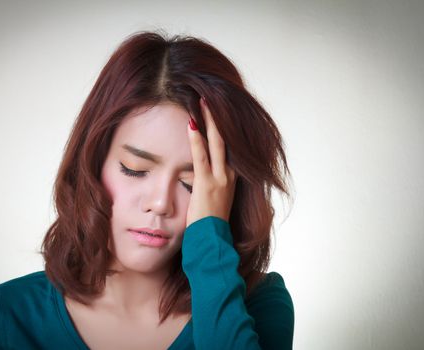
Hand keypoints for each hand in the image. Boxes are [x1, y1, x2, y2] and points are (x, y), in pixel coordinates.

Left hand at [186, 97, 236, 226]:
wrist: (213, 242)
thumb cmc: (211, 223)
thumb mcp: (217, 199)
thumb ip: (215, 183)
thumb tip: (207, 173)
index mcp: (232, 176)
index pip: (227, 145)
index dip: (221, 126)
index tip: (214, 109)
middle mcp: (230, 174)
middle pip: (225, 138)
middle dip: (217, 117)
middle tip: (208, 97)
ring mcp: (220, 178)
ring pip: (216, 143)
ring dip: (209, 121)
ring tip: (201, 101)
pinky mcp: (207, 184)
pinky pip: (201, 156)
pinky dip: (197, 139)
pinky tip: (191, 124)